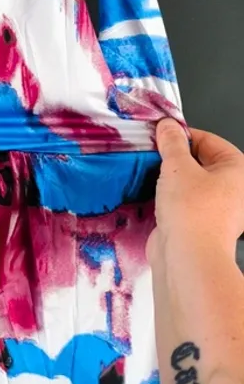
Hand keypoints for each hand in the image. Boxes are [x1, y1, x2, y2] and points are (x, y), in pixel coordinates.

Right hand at [150, 119, 243, 263]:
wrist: (188, 257)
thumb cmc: (193, 211)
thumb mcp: (177, 165)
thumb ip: (171, 142)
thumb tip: (167, 126)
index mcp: (237, 169)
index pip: (208, 140)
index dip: (182, 135)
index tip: (160, 133)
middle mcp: (233, 189)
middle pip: (198, 162)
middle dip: (173, 158)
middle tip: (152, 154)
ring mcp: (216, 209)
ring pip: (188, 183)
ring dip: (168, 179)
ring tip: (149, 175)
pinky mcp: (198, 224)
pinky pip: (181, 203)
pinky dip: (166, 198)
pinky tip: (151, 197)